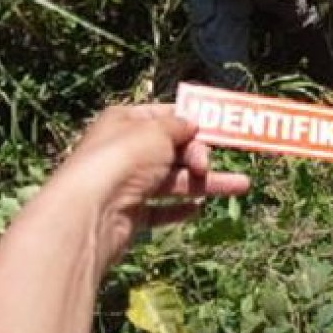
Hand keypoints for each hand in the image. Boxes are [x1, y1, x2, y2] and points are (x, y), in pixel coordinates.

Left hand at [61, 103, 249, 267]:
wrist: (90, 213)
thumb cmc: (123, 160)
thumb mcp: (158, 131)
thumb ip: (180, 126)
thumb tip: (192, 124)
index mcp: (125, 122)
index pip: (165, 116)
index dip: (192, 122)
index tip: (218, 129)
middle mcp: (124, 151)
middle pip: (174, 150)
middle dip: (200, 155)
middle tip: (206, 164)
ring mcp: (127, 185)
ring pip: (175, 181)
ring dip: (206, 183)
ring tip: (242, 186)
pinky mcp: (130, 216)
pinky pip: (161, 209)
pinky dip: (180, 208)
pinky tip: (199, 209)